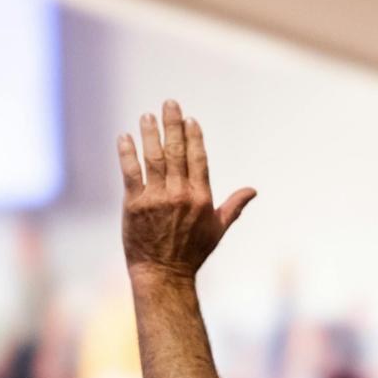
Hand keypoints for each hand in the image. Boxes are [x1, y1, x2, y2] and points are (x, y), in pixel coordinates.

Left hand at [117, 100, 255, 278]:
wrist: (164, 274)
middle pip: (177, 151)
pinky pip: (131, 172)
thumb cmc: (192, 253)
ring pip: (153, 158)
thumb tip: (253, 191)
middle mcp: (180, 195)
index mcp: (201, 198)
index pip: (198, 158)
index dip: (194, 136)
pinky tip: (125, 137)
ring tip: (147, 116)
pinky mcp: (134, 205)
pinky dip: (127, 153)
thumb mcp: (218, 230)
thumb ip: (234, 206)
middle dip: (173, 125)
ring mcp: (156, 199)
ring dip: (150, 133)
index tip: (189, 119)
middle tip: (169, 104)